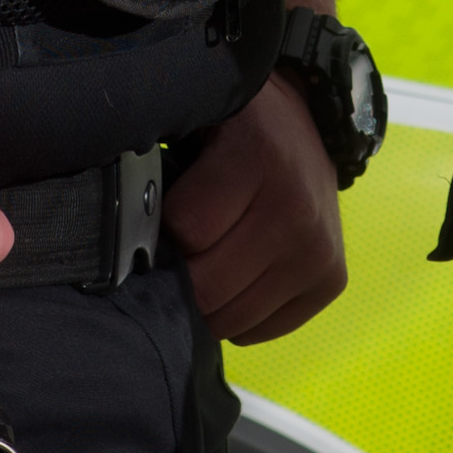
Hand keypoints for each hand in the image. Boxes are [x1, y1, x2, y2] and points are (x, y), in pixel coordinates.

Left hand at [163, 76, 349, 343]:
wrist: (305, 127)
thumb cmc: (237, 128)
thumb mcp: (195, 121)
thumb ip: (158, 166)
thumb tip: (121, 231)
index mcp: (258, 157)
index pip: (186, 230)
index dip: (161, 231)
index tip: (158, 218)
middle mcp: (297, 209)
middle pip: (210, 286)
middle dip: (181, 276)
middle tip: (177, 253)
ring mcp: (319, 252)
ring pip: (234, 319)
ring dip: (209, 302)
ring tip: (207, 265)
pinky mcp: (331, 282)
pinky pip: (261, 331)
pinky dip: (239, 315)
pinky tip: (238, 279)